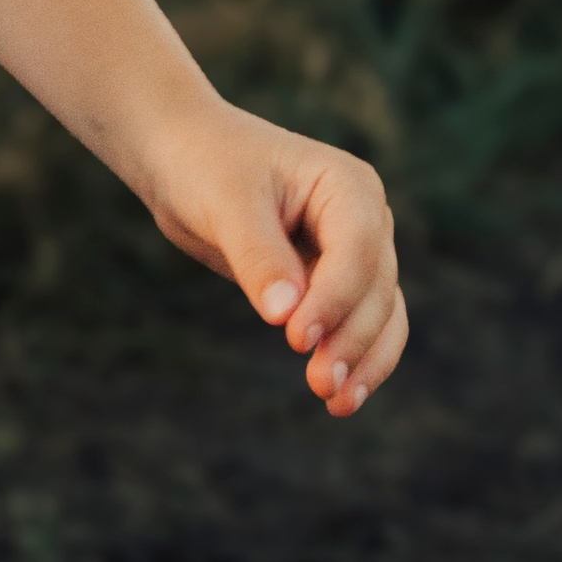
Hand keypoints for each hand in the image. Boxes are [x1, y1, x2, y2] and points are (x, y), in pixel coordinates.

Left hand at [142, 98, 408, 417]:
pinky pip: (358, 324)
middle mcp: (363, 218)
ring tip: (335, 402)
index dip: (334, 298)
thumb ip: (258, 255)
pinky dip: (354, 358)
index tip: (296, 339)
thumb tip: (285, 315)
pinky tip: (339, 398)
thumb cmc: (204, 165)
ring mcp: (353, 251)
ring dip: (363, 359)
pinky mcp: (332, 281)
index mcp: (346, 185)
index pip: (358, 250)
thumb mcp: (225, 203)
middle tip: (320, 386)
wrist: (181, 158)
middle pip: (376, 289)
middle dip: (351, 339)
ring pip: (380, 315)